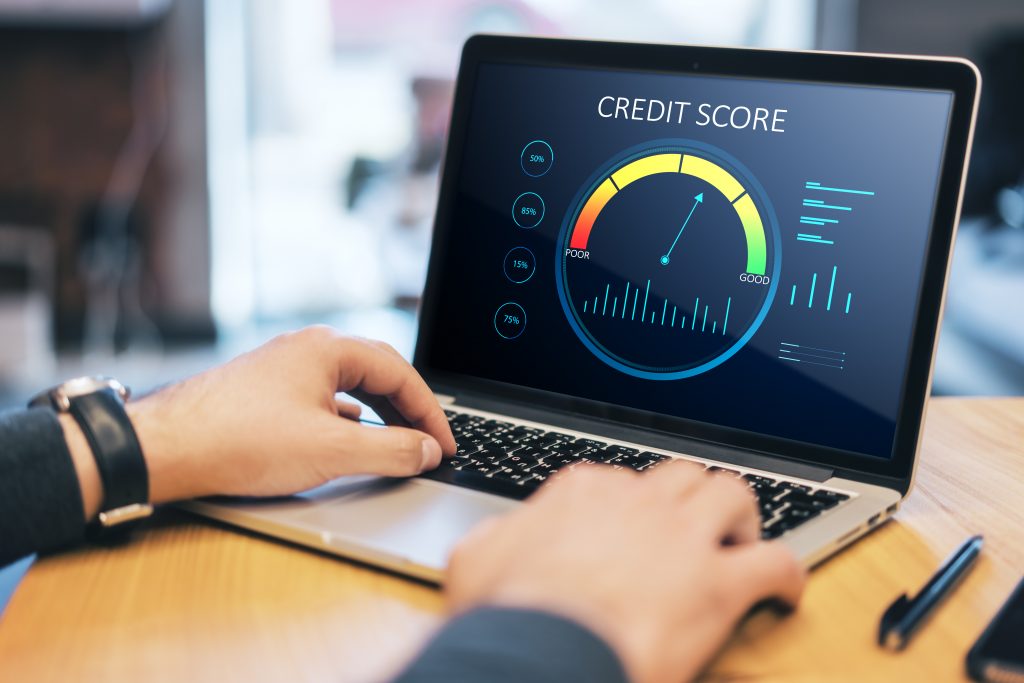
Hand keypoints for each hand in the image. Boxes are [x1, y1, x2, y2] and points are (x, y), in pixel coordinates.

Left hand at [67, 326, 456, 516]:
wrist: (165, 448)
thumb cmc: (239, 440)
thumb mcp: (330, 451)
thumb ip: (390, 450)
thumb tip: (426, 451)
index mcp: (327, 348)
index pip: (400, 372)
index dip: (429, 412)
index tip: (443, 444)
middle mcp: (306, 350)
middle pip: (376, 372)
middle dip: (408, 408)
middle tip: (428, 443)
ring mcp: (282, 369)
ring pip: (348, 385)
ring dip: (378, 413)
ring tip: (397, 442)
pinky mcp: (264, 392)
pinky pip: (322, 399)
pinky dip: (347, 419)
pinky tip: (347, 440)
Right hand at [444, 463, 805, 682]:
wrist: (541, 650)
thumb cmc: (508, 612)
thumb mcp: (476, 559)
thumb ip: (494, 536)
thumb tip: (496, 536)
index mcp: (583, 493)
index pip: (619, 480)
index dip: (632, 505)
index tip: (633, 524)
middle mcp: (638, 502)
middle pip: (683, 475)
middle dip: (693, 497)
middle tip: (694, 526)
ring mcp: (682, 538)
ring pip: (733, 494)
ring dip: (741, 516)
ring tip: (740, 540)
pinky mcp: (717, 585)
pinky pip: (775, 562)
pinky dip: (786, 574)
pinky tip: (785, 592)